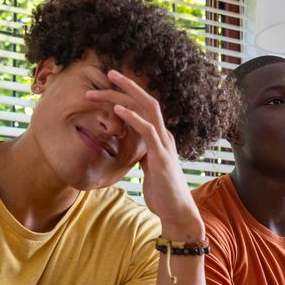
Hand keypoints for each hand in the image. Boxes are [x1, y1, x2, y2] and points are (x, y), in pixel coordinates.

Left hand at [87, 70, 202, 237]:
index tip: (108, 85)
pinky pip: (147, 130)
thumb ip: (142, 152)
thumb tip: (131, 145)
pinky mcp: (162, 156)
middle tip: (108, 72)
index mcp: (160, 137)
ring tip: (107, 84)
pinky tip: (117, 109)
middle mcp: (165, 135)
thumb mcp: (148, 167)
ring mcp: (165, 144)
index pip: (144, 108)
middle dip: (128, 85)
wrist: (177, 212)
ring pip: (148, 109)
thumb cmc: (162, 192)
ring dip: (126, 95)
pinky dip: (132, 117)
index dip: (128, 94)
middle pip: (147, 100)